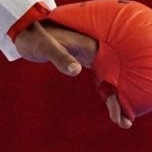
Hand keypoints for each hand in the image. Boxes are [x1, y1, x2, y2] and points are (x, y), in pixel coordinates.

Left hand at [13, 21, 130, 128]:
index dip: (120, 91)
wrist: (26, 28)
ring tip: (123, 121)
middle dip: (122, 100)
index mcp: (93, 45)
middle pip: (116, 77)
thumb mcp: (46, 46)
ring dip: (117, 99)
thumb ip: (60, 57)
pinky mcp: (85, 61)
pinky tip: (113, 106)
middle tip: (125, 123)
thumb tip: (76, 70)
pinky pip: (102, 79)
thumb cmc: (36, 36)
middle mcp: (97, 50)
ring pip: (111, 80)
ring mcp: (92, 57)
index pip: (113, 70)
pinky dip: (108, 93)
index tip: (123, 112)